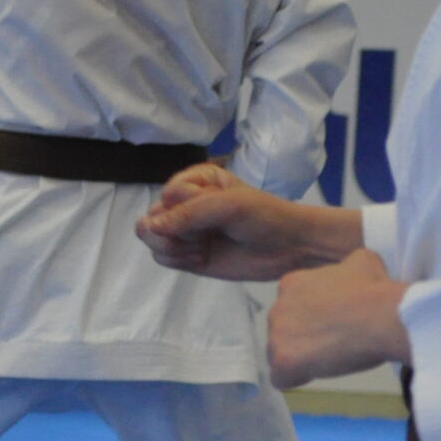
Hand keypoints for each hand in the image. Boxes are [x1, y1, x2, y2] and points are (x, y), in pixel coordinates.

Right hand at [136, 164, 359, 281]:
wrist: (290, 247)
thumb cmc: (264, 216)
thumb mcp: (229, 206)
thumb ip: (190, 213)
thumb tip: (150, 227)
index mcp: (196, 181)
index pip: (167, 194)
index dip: (183, 208)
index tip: (212, 212)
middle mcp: (187, 204)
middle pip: (151, 216)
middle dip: (173, 230)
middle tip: (203, 235)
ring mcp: (186, 231)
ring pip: (152, 238)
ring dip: (174, 246)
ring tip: (202, 248)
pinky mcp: (189, 255)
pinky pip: (162, 257)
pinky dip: (177, 259)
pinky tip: (201, 258)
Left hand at [269, 251, 411, 389]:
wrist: (382, 317)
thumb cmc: (374, 291)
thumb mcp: (363, 262)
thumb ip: (347, 266)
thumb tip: (353, 270)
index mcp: (291, 284)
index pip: (291, 309)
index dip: (312, 321)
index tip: (332, 325)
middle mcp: (277, 307)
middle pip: (283, 332)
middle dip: (303, 340)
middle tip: (333, 343)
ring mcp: (277, 335)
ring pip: (279, 356)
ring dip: (300, 360)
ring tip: (329, 359)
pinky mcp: (284, 360)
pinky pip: (281, 379)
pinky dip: (298, 379)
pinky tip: (319, 372)